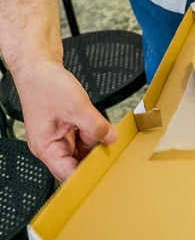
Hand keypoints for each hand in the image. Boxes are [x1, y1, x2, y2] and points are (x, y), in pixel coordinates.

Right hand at [14, 61, 117, 180]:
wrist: (38, 66)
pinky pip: (84, 136)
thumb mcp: (77, 107)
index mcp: (46, 147)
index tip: (105, 170)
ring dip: (94, 140)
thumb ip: (96, 126)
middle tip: (110, 148)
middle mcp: (50, 145)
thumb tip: (111, 139)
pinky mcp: (66, 127)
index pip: (67, 173)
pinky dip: (92, 131)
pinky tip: (95, 122)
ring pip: (83, 148)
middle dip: (94, 154)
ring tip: (99, 127)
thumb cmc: (45, 85)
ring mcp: (58, 136)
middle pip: (77, 162)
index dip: (86, 173)